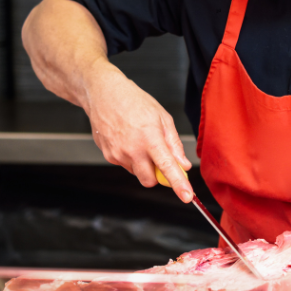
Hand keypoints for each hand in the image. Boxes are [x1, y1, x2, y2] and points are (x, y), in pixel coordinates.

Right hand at [81, 59, 193, 201]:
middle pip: (149, 180)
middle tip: (159, 158)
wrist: (103, 93)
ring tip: (139, 140)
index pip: (167, 168)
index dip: (178, 184)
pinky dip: (130, 158)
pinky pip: (125, 165)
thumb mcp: (162, 117)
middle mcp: (132, 149)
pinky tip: (127, 139)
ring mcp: (118, 154)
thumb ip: (174, 143)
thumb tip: (183, 164)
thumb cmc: (133, 101)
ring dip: (143, 165)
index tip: (186, 196)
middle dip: (157, 176)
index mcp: (150, 138)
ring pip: (137, 173)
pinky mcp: (108, 155)